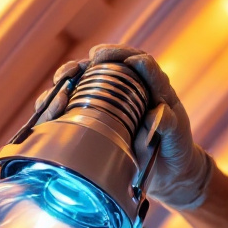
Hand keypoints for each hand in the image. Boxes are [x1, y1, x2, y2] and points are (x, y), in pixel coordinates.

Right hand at [37, 45, 214, 210]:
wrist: (170, 173)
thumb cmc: (175, 147)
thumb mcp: (175, 135)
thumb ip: (168, 122)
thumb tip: (156, 112)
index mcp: (151, 85)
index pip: (134, 60)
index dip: (116, 54)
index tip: (100, 57)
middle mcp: (126, 90)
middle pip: (99, 68)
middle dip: (81, 66)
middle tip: (72, 71)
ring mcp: (107, 106)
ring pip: (80, 86)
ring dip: (64, 84)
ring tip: (60, 89)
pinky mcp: (94, 123)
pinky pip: (71, 109)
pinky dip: (58, 106)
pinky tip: (52, 108)